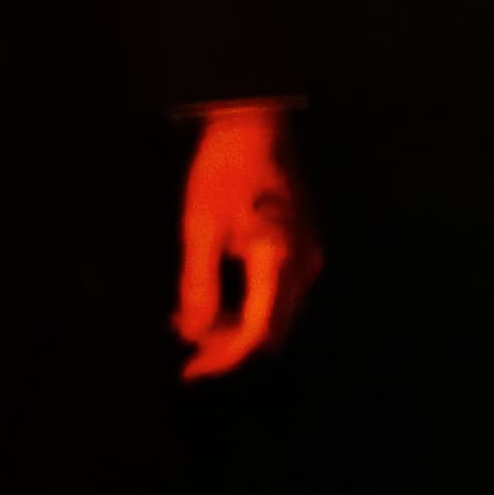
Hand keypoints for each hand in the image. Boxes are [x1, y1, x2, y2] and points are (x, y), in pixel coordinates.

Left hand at [172, 100, 320, 376]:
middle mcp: (305, 264)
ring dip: (236, 329)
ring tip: (190, 325)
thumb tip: (194, 335)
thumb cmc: (223, 170)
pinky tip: (215, 301)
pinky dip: (247, 308)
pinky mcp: (303, 245)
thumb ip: (199, 286)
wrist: (254, 122)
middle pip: (272, 331)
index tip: (188, 372)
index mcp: (280, 260)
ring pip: (275, 315)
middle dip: (229, 349)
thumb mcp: (200, 228)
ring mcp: (309, 254)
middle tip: (184, 354)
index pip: (258, 334)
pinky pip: (278, 294)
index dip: (224, 360)